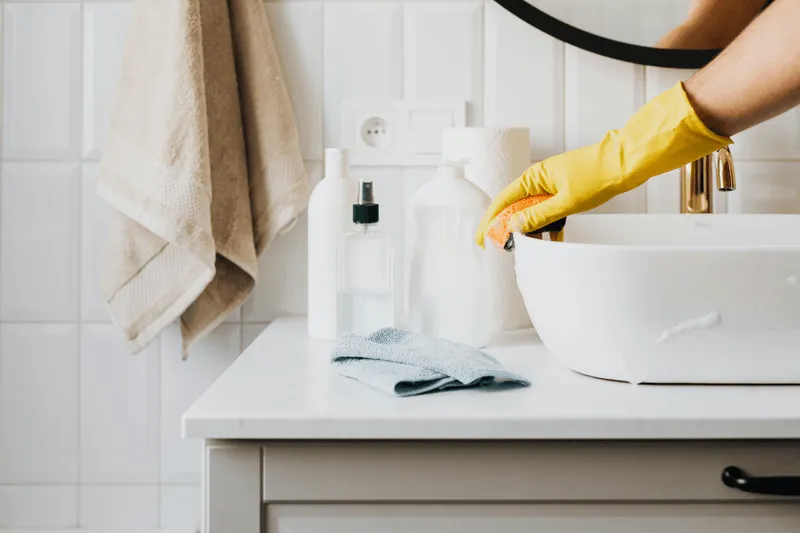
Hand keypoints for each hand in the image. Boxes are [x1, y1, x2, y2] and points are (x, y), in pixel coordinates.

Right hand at [474, 82, 731, 247]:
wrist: (625, 162)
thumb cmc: (597, 175)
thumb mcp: (566, 202)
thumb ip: (539, 215)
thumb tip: (514, 226)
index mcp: (535, 177)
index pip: (503, 201)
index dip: (490, 221)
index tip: (482, 239)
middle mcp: (540, 179)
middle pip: (516, 207)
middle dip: (508, 228)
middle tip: (502, 247)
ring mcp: (553, 185)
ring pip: (534, 211)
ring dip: (531, 229)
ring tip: (529, 247)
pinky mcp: (565, 191)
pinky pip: (550, 211)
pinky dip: (550, 225)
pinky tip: (553, 239)